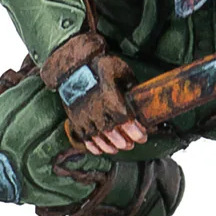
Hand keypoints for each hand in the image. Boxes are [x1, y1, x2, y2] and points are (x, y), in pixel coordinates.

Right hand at [40, 33, 149, 155]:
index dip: (136, 132)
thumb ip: (131, 86)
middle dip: (124, 141)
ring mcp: (84, 116)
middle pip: (113, 134)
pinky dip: (92, 146)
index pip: (126, 122)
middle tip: (131, 144)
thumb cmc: (99, 66)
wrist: (72, 66)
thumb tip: (139, 97)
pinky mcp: (75, 119)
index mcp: (110, 98)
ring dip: (110, 146)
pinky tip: (100, 149)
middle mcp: (97, 110)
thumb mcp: (121, 71)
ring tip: (117, 148)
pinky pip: (83, 137)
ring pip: (98, 138)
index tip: (143, 136)